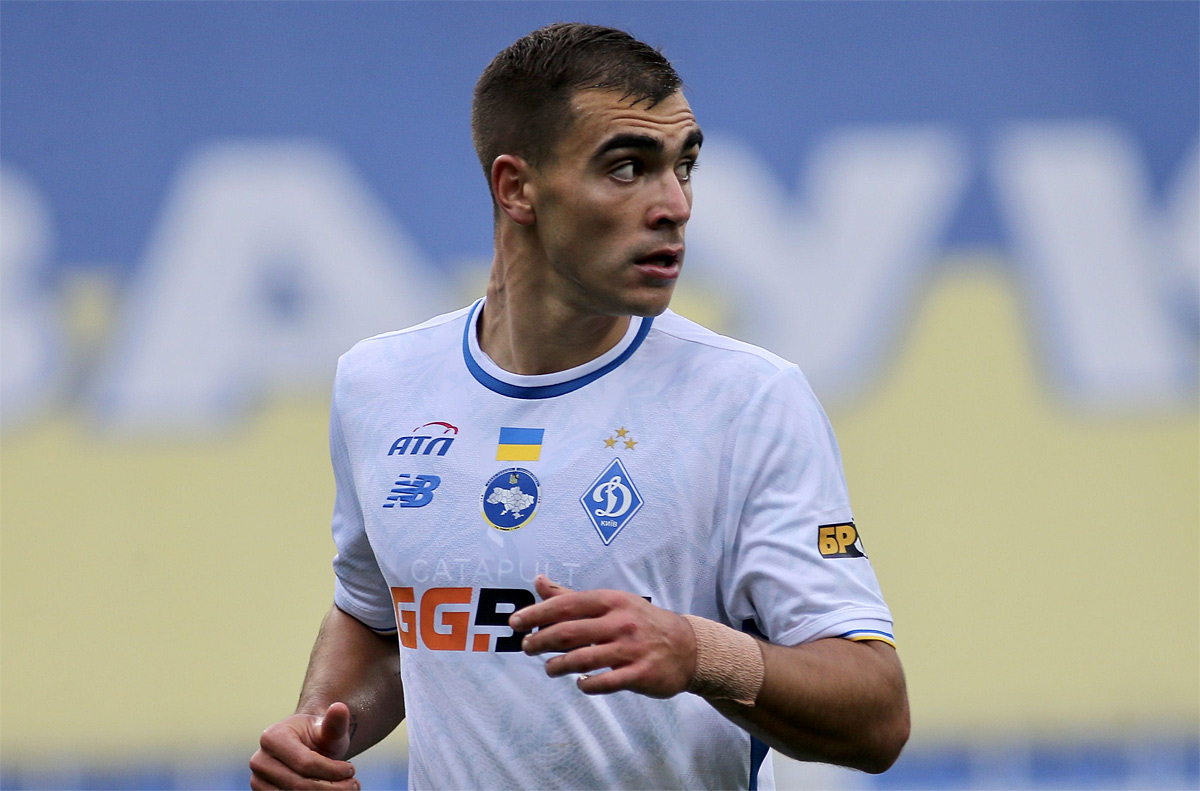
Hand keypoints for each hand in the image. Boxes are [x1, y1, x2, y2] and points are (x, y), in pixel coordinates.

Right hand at [250, 701, 358, 789]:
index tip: (352, 770)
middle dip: (331, 788)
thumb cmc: (320, 735)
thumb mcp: (330, 729)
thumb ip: (335, 722)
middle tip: (354, 785)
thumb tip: (340, 707)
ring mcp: (257, 780)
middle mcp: (259, 760)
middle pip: (299, 785)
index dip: (332, 770)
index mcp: (272, 737)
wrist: (306, 745)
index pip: (306, 763)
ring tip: (346, 788)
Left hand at [510, 575, 696, 697]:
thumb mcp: (611, 603)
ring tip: (549, 668)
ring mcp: (631, 649)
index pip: (566, 605)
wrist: (688, 647)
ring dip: (559, 666)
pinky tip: (579, 683)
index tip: (517, 623)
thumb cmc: (640, 622)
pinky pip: (605, 682)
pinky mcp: (640, 674)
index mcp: (612, 601)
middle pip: (569, 633)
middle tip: (526, 647)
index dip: (537, 613)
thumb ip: (572, 596)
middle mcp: (620, 622)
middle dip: (541, 640)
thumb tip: (538, 581)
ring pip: (583, 659)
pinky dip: (587, 684)